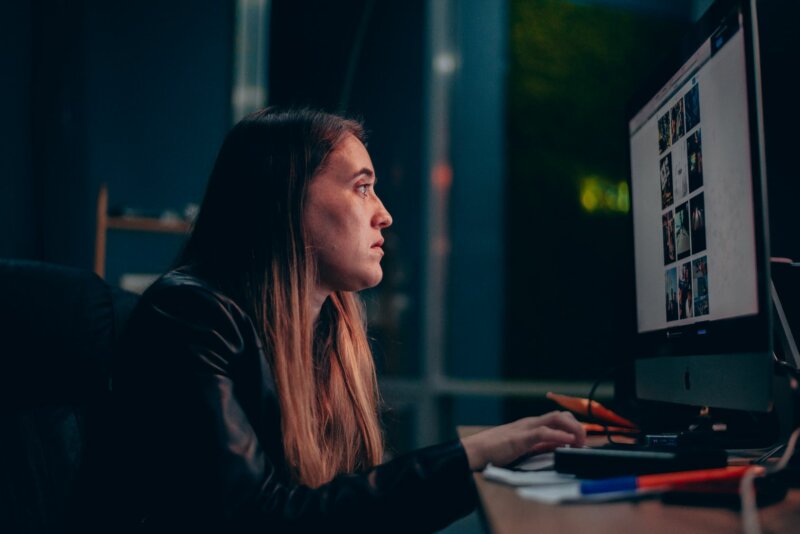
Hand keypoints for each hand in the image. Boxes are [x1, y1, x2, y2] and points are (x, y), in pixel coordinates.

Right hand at [460, 411, 585, 470]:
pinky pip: (544, 432)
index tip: (582, 441)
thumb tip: (558, 447)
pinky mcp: (520, 438)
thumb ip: (539, 446)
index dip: (574, 427)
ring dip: (573, 429)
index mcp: (531, 425)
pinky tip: (569, 442)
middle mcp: (530, 423)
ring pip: (556, 419)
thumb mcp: (523, 448)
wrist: (475, 451)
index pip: (558, 418)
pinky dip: (559, 435)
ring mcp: (525, 428)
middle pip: (561, 415)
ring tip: (580, 442)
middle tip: (583, 443)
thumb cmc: (494, 450)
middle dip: (577, 426)